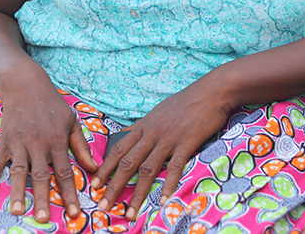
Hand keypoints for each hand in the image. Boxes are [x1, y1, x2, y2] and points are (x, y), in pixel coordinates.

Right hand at [0, 76, 97, 221]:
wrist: (26, 84)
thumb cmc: (52, 104)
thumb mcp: (72, 121)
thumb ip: (81, 146)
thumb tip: (94, 168)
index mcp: (57, 141)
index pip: (65, 172)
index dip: (70, 193)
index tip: (74, 213)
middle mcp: (38, 144)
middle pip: (41, 175)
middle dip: (43, 198)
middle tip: (44, 219)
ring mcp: (19, 143)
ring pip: (19, 171)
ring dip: (18, 192)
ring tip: (17, 211)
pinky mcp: (4, 141)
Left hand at [90, 76, 232, 221]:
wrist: (210, 91)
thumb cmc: (185, 101)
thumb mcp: (157, 111)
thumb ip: (142, 126)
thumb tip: (126, 135)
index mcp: (144, 126)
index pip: (118, 150)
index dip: (105, 168)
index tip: (94, 184)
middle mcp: (152, 134)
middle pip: (128, 163)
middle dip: (113, 186)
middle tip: (103, 205)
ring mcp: (169, 139)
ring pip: (148, 169)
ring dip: (137, 193)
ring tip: (129, 211)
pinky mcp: (187, 143)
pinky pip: (175, 167)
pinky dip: (169, 185)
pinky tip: (164, 200)